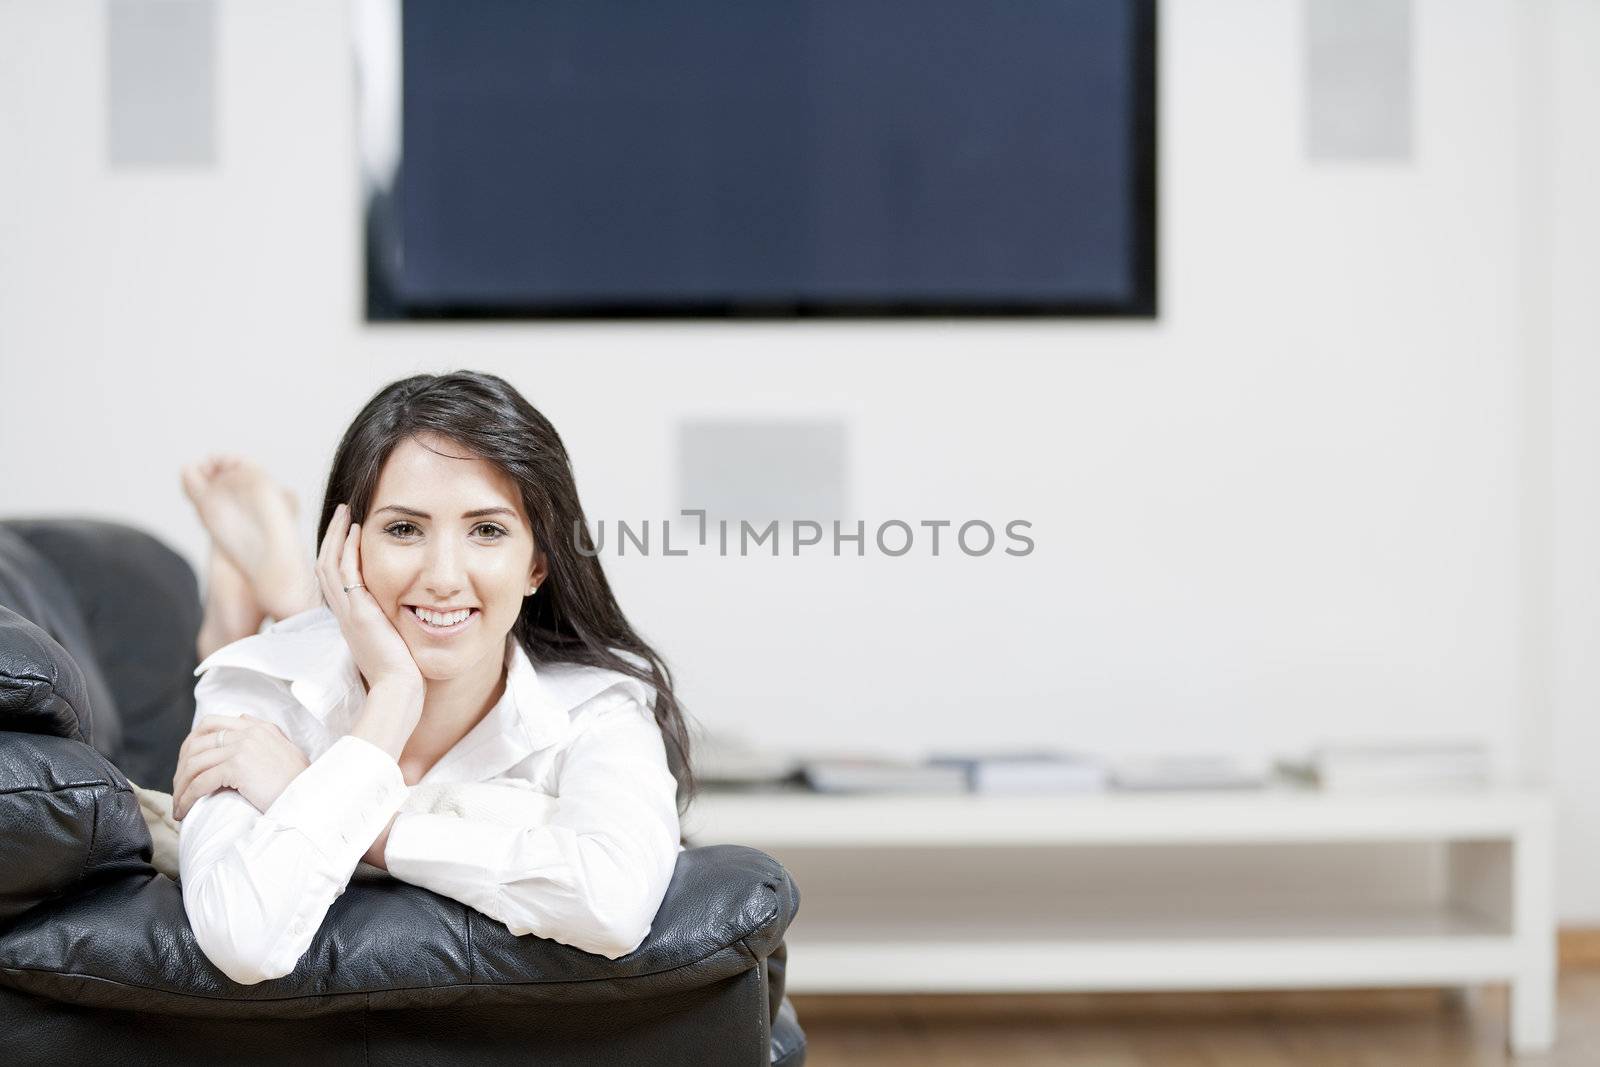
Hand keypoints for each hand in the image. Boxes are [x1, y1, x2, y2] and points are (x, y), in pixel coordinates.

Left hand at [171, 714, 311, 821]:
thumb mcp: (284, 751)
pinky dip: (187, 798)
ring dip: (181, 787)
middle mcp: (249, 731)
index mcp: (259, 727)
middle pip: (196, 742)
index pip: (211, 723)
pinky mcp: (237, 765)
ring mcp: (243, 746)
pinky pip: (200, 782)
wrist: (312, 798)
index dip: (191, 745)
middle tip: (179, 790)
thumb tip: (242, 721)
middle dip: (181, 768)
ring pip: (194, 764)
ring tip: (179, 805)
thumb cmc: (300, 783)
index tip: (186, 767)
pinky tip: (184, 811)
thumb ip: (263, 737)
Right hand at [315, 502, 423, 694]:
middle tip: (342, 513)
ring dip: (336, 535)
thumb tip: (410, 611)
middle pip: (325, 566)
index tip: (348, 532)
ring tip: (345, 512)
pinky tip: (356, 530)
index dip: (338, 554)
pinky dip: (347, 549)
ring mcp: (347, 613)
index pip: (335, 580)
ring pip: (329, 564)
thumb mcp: (394, 642)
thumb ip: (394, 624)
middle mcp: (344, 615)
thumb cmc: (403, 674)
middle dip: (333, 537)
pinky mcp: (358, 613)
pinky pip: (345, 572)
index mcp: (351, 621)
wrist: (399, 691)